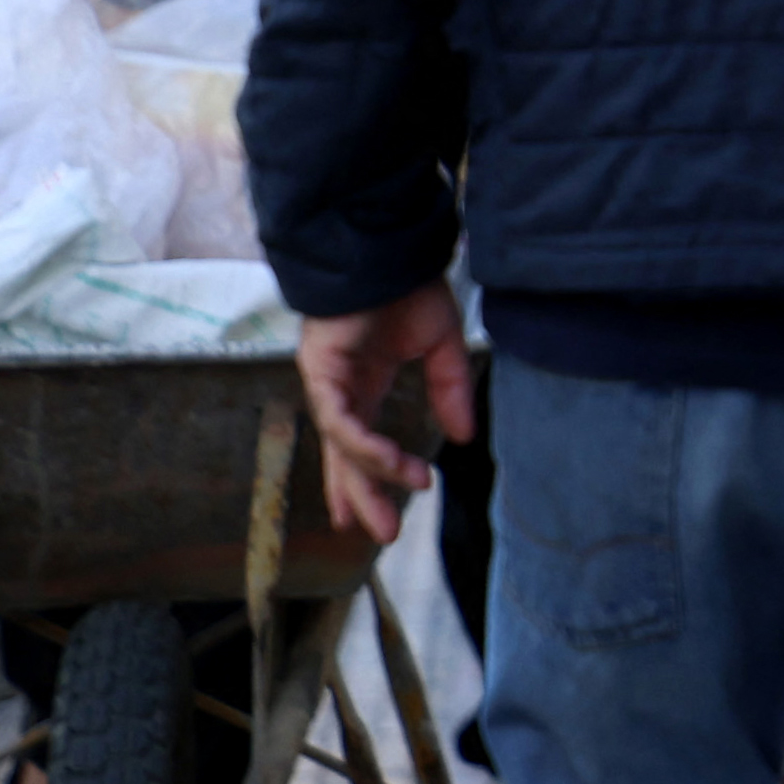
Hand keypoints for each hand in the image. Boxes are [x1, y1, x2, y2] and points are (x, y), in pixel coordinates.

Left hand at [295, 282, 475, 543]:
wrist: (389, 249)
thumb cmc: (409, 287)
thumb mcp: (440, 345)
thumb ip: (449, 389)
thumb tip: (462, 436)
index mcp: (363, 383)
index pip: (357, 443)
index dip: (365, 479)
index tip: (374, 518)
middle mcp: (340, 389)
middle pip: (345, 455)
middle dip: (363, 495)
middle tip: (384, 534)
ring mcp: (326, 381)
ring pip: (341, 444)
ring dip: (369, 478)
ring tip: (393, 510)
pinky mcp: (321, 370)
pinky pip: (339, 419)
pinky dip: (362, 445)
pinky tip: (388, 462)